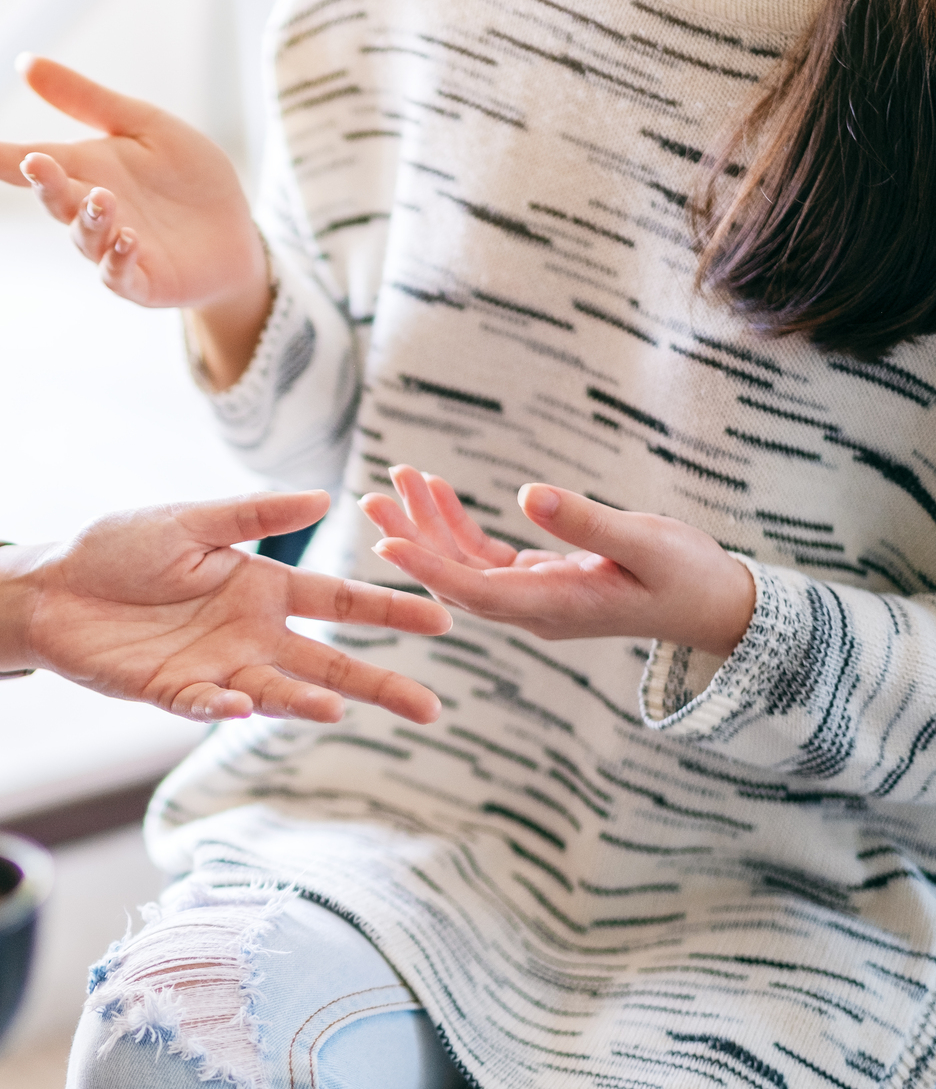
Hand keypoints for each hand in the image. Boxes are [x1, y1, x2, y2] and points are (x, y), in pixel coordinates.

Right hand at [0, 56, 270, 387]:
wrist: (233, 232)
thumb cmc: (186, 179)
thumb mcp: (142, 125)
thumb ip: (86, 99)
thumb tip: (24, 62)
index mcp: (84, 169)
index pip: (24, 161)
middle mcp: (89, 210)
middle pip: (53, 199)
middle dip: (43, 183)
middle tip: (36, 163)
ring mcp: (112, 249)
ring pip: (85, 238)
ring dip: (88, 218)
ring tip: (102, 199)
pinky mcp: (142, 281)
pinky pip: (120, 275)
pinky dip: (118, 258)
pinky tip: (127, 239)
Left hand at [0, 490, 451, 723]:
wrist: (50, 585)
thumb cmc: (118, 548)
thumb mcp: (188, 522)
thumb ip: (251, 516)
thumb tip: (325, 497)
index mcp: (260, 587)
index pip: (338, 601)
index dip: (389, 609)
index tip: (443, 618)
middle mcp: (248, 633)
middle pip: (325, 662)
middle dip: (378, 684)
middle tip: (430, 709)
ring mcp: (213, 666)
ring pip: (273, 691)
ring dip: (304, 701)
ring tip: (338, 708)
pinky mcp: (169, 690)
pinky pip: (204, 703)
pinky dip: (222, 706)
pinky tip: (240, 703)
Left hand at [360, 467, 755, 653]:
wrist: (716, 605)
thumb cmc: (689, 574)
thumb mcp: (646, 541)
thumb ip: (587, 521)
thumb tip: (528, 494)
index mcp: (556, 606)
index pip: (476, 591)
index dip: (428, 569)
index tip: (385, 545)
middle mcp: (534, 610)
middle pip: (454, 581)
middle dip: (411, 539)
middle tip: (372, 497)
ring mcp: (533, 598)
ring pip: (463, 567)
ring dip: (429, 526)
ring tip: (400, 478)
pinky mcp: (539, 580)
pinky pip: (484, 557)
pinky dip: (458, 526)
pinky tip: (437, 490)